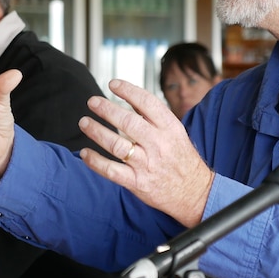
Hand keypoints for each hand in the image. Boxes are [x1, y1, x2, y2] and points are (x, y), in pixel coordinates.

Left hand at [78, 79, 214, 227]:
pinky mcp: (137, 182)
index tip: (113, 84)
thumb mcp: (176, 133)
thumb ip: (155, 118)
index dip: (128, 91)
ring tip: (84, 122)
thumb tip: (131, 99)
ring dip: (97, 132)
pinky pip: (111, 170)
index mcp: (170, 128)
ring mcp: (147, 164)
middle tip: (92, 101)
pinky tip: (85, 153)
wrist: (194, 192)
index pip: (147, 103)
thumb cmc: (182, 160)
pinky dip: (96, 161)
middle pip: (128, 122)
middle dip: (106, 109)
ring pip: (116, 145)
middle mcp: (158, 144)